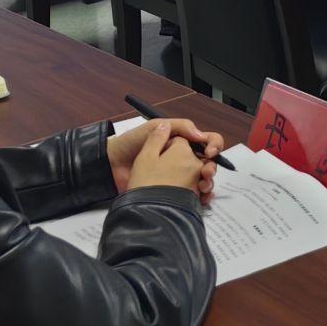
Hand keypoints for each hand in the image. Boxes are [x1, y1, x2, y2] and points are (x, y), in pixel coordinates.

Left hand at [109, 119, 224, 199]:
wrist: (112, 165)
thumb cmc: (131, 143)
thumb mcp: (155, 127)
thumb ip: (179, 126)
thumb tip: (200, 134)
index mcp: (183, 142)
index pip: (208, 141)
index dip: (214, 145)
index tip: (209, 153)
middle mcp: (184, 159)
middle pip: (209, 162)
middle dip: (212, 167)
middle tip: (206, 173)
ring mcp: (179, 177)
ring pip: (203, 179)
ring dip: (209, 182)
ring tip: (203, 187)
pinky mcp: (173, 192)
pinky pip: (193, 195)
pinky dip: (201, 197)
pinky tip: (201, 199)